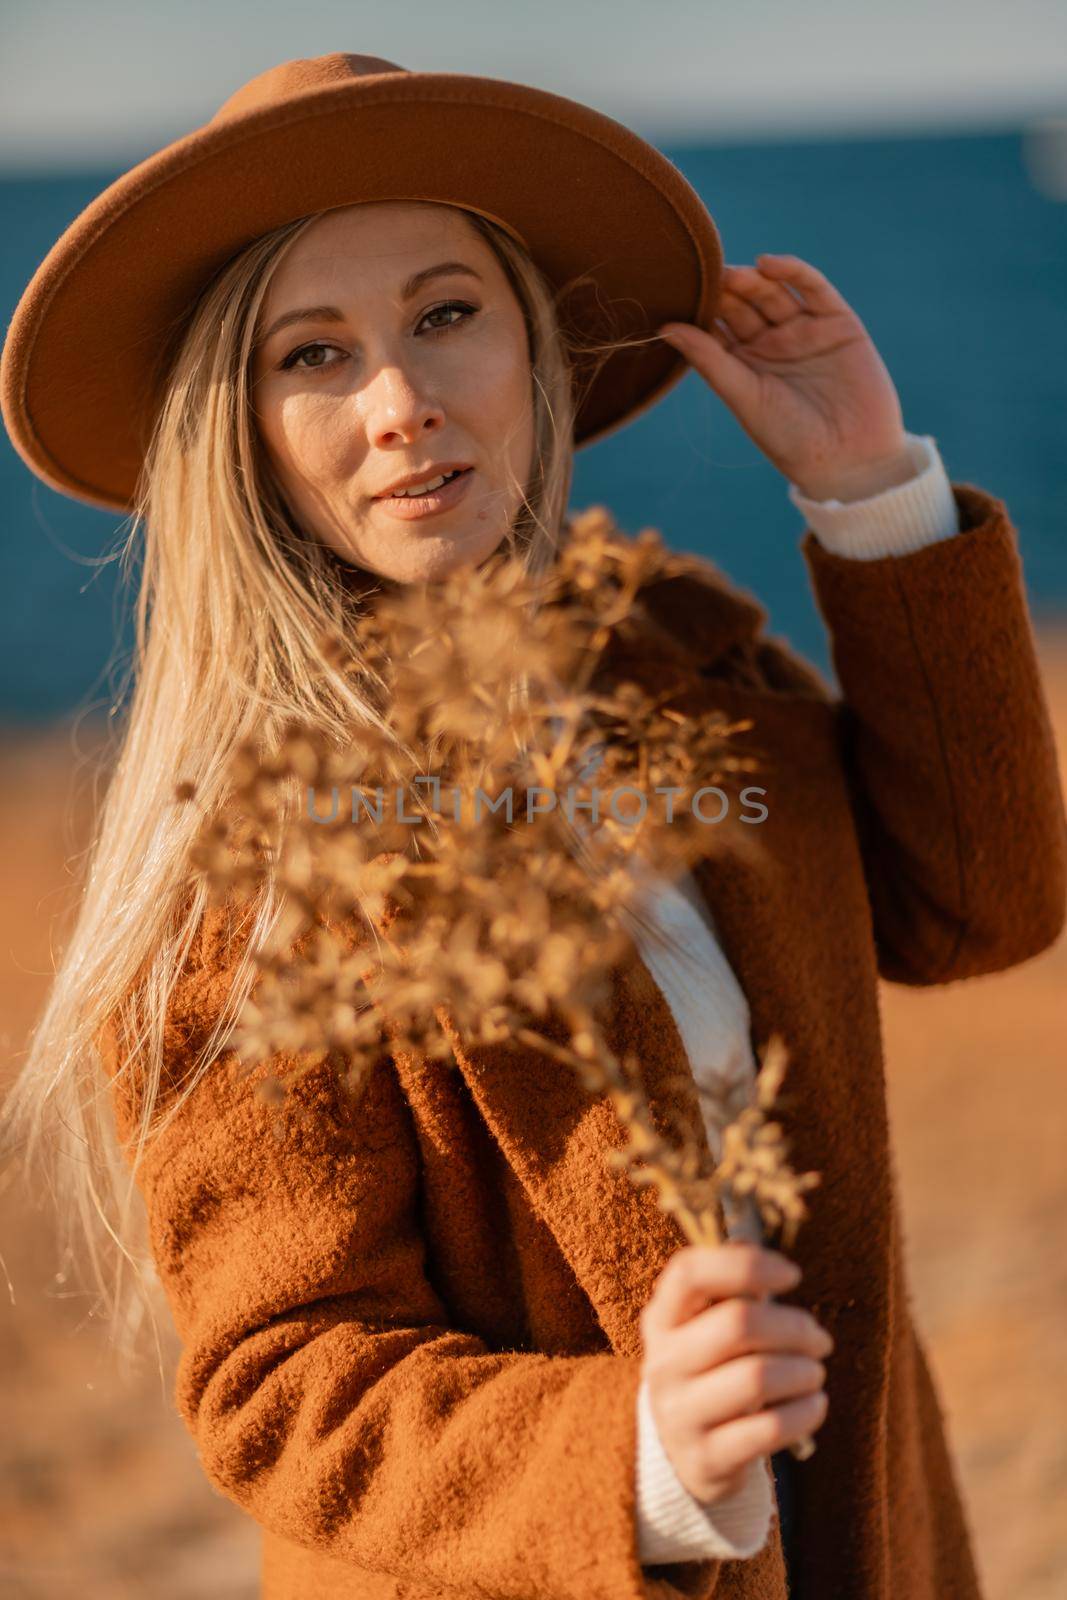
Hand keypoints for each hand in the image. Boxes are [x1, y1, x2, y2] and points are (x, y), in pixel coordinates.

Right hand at [638, 1242, 832, 1504]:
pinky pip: (771, 1428)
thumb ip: (733, 1294)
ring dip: (804, 1371)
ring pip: (758, 1377)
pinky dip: (806, 1412)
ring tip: (815, 1372)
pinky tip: (814, 1404)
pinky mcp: (707, 1458)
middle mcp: (663, 1363)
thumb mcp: (706, 1329)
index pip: (690, 1272)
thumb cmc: (712, 1371)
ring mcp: (680, 1413)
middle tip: (819, 1338)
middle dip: (794, 1326)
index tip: (793, 1274)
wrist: (684, 1454)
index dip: (747, 1264)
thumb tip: (766, 1256)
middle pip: (738, 1323)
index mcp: (662, 1319)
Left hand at [659, 254, 911, 502]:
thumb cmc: (789, 437)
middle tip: (706, 277)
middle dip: (726, 291)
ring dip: (752, 280)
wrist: (850, 457)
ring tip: (733, 275)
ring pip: (773, 293)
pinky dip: (793, 271)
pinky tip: (769, 264)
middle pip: (743, 304)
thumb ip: (709, 360)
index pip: (717, 326)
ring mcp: (804, 329)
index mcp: (744, 362)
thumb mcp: (743, 396)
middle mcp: (772, 342)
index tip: (678, 293)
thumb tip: (663, 328)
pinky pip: (814, 287)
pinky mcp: (837, 321)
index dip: (701, 309)